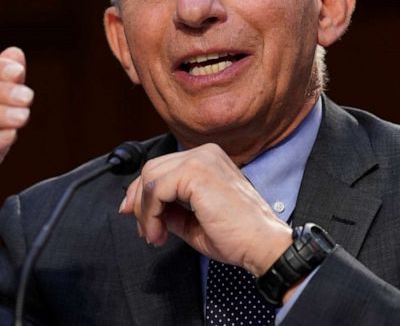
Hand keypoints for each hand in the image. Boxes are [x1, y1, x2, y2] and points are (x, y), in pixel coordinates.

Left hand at [119, 143, 291, 275]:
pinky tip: (159, 233)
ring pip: (150, 179)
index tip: (137, 217)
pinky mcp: (195, 172)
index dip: (143, 193)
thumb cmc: (238, 236)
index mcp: (207, 159)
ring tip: (155, 236)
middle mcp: (204, 153)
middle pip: (152, 169)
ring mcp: (200, 159)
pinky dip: (150, 214)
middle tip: (144, 230)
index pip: (162, 168)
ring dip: (145, 211)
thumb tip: (143, 209)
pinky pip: (156, 190)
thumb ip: (169, 210)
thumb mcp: (192, 221)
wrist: (262, 245)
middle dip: (139, 202)